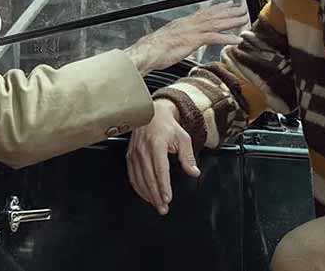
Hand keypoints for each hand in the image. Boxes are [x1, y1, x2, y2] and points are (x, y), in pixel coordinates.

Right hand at [124, 2, 246, 74]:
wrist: (146, 52)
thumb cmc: (154, 49)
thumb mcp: (169, 40)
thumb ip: (179, 38)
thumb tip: (183, 40)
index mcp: (184, 23)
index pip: (204, 12)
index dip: (218, 7)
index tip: (229, 3)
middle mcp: (190, 24)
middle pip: (213, 15)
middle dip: (230, 11)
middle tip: (243, 7)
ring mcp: (192, 31)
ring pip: (216, 23)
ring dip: (232, 21)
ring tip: (245, 19)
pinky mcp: (193, 40)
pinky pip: (214, 38)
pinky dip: (227, 38)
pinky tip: (237, 40)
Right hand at [126, 99, 199, 214]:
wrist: (152, 115)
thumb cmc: (168, 126)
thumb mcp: (183, 138)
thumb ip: (188, 157)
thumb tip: (194, 172)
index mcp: (156, 144)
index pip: (160, 169)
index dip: (163, 186)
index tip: (167, 198)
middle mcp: (143, 150)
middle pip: (149, 178)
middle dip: (156, 196)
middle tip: (163, 208)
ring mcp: (134, 153)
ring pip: (140, 179)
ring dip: (148, 195)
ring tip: (157, 205)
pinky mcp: (130, 156)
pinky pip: (133, 176)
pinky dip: (139, 188)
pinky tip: (146, 195)